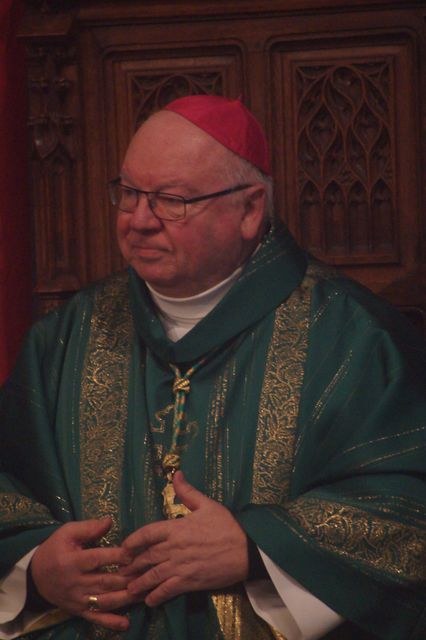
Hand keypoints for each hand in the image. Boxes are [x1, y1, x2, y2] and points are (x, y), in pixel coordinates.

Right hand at [30, 517, 133, 631]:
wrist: (35, 575)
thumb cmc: (55, 549)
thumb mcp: (68, 533)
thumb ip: (89, 528)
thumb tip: (110, 521)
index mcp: (72, 561)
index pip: (97, 558)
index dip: (116, 556)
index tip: (134, 553)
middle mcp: (75, 583)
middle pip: (104, 582)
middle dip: (127, 578)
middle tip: (147, 574)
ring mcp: (77, 599)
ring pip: (104, 601)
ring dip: (125, 598)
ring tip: (144, 593)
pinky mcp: (78, 611)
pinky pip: (95, 618)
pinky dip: (110, 622)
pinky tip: (126, 624)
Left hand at [121, 471, 248, 606]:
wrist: (246, 549)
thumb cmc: (227, 525)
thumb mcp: (207, 505)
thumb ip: (188, 492)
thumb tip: (176, 474)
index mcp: (176, 527)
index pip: (147, 533)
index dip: (133, 540)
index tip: (125, 547)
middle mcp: (174, 547)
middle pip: (146, 556)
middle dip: (132, 564)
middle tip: (121, 571)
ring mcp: (180, 566)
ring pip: (153, 575)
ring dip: (139, 583)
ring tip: (130, 588)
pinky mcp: (189, 582)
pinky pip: (167, 590)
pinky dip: (156, 596)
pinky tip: (149, 600)